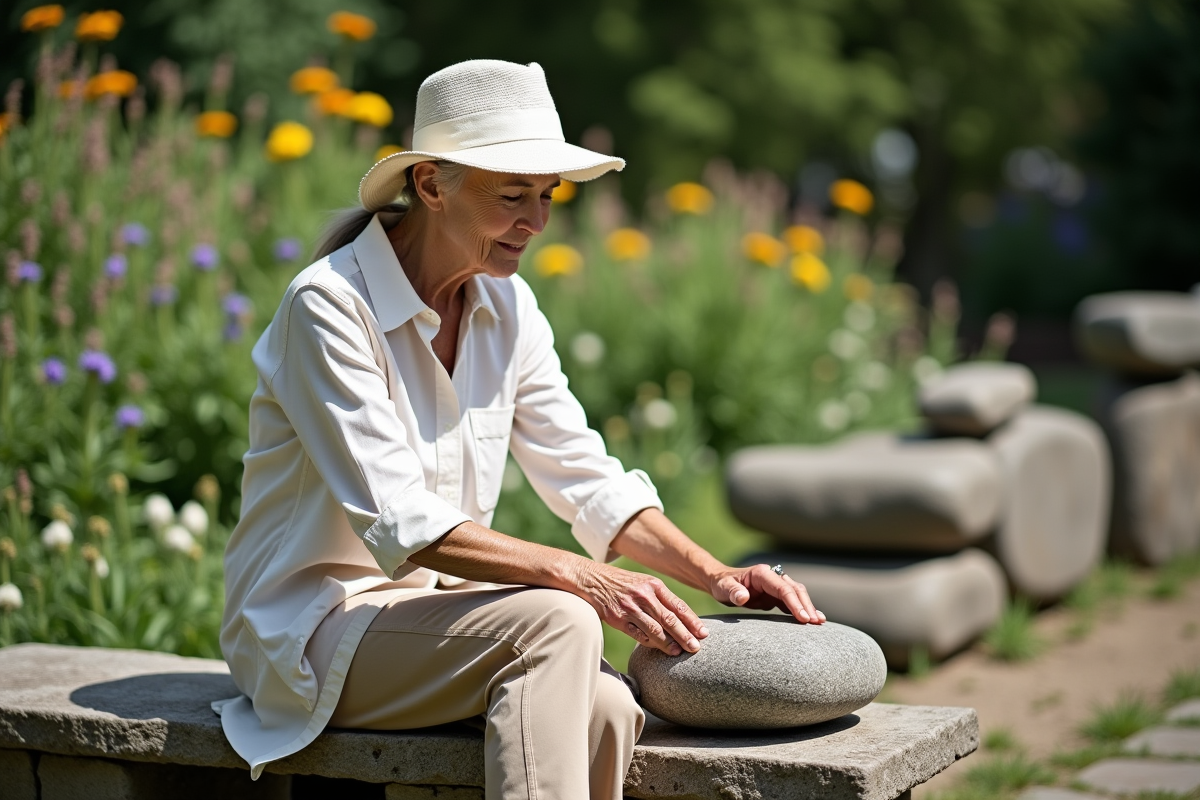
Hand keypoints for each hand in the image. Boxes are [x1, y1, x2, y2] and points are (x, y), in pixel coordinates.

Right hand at [573, 561, 708, 655]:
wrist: (592, 579)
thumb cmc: (622, 584)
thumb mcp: (644, 583)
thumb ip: (661, 598)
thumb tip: (682, 618)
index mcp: (654, 585)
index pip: (679, 606)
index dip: (693, 621)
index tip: (704, 633)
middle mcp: (644, 595)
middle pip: (670, 619)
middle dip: (686, 635)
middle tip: (697, 648)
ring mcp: (631, 607)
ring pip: (655, 629)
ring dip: (669, 643)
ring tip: (680, 652)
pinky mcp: (618, 618)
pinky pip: (638, 634)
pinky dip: (650, 643)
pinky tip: (659, 649)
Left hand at [709, 564, 825, 623]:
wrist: (720, 582)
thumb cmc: (721, 585)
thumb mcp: (722, 588)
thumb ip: (732, 592)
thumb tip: (743, 597)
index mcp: (762, 574)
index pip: (783, 588)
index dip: (794, 602)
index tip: (803, 617)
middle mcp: (772, 577)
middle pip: (795, 589)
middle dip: (806, 605)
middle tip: (815, 622)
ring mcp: (775, 585)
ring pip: (797, 594)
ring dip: (808, 607)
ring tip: (819, 622)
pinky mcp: (775, 595)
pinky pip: (792, 601)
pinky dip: (802, 609)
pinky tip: (812, 620)